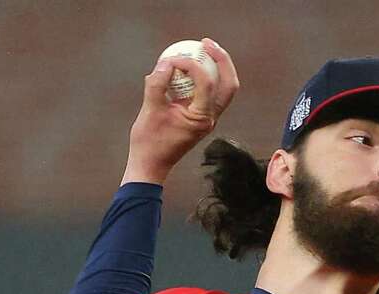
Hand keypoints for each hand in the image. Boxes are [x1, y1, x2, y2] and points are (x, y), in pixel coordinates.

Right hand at [122, 38, 239, 185]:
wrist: (150, 165)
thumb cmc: (149, 142)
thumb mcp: (149, 110)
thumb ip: (157, 84)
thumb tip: (165, 63)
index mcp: (202, 118)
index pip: (205, 82)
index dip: (191, 65)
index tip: (172, 59)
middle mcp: (210, 118)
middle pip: (229, 83)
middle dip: (221, 60)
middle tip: (206, 43)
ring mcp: (208, 119)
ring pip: (223, 88)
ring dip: (216, 67)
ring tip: (202, 48)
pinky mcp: (201, 117)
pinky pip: (209, 92)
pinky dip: (203, 77)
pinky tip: (188, 66)